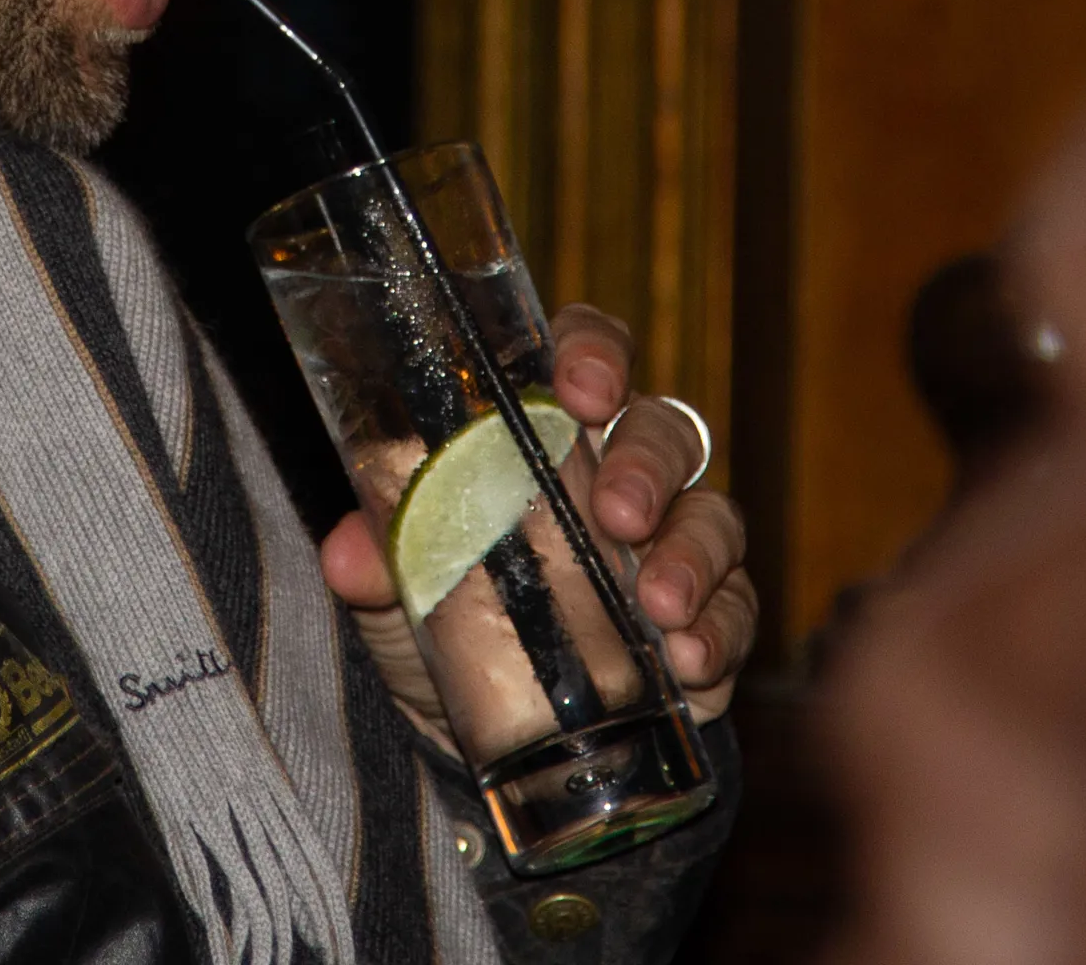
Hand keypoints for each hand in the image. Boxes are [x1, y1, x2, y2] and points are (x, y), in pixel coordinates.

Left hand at [321, 302, 758, 747]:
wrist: (490, 732)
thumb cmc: (450, 621)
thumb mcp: (401, 592)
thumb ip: (378, 563)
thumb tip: (349, 552)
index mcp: (554, 437)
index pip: (590, 359)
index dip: (595, 354)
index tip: (581, 386)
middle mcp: (626, 475)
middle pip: (663, 431)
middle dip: (648, 463)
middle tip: (619, 512)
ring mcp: (674, 547)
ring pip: (712, 516)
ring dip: (692, 554)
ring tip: (658, 603)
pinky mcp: (708, 622)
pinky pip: (736, 610)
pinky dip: (719, 630)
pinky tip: (690, 658)